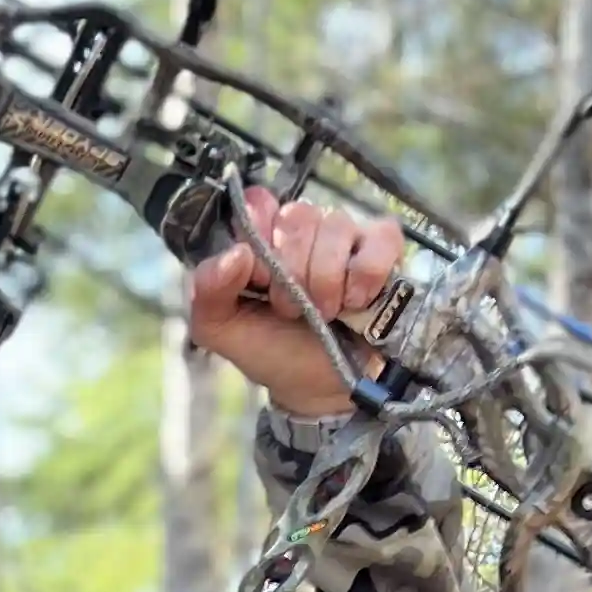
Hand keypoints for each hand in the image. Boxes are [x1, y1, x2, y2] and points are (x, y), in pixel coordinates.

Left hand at [188, 186, 405, 422]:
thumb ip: (208, 289)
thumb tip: (237, 254)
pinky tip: (356, 301)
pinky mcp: (384, 248)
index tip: (258, 278)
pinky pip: (380, 239)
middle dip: (291, 275)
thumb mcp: (221, 328)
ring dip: (326, 281)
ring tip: (324, 313)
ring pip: (337, 227)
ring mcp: (346, 235)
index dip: (259, 238)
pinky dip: (365, 275)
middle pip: (298, 217)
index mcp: (262, 236)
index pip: (259, 203)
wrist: (316, 388)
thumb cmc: (271, 350)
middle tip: (291, 310)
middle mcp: (304, 227)